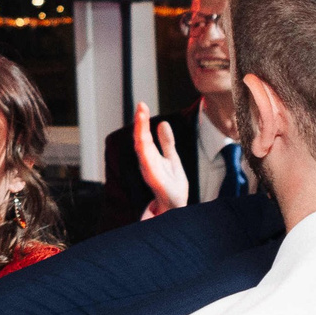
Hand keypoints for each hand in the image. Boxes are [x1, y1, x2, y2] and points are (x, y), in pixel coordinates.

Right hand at [133, 102, 186, 217]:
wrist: (175, 209)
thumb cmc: (171, 188)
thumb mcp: (172, 160)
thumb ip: (167, 143)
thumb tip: (162, 123)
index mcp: (150, 156)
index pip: (144, 135)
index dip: (142, 120)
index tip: (142, 105)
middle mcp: (147, 162)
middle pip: (140, 139)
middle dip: (140, 122)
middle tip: (140, 106)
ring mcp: (149, 171)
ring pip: (142, 148)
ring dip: (141, 132)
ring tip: (141, 116)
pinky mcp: (154, 180)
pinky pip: (148, 163)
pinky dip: (145, 151)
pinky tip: (144, 139)